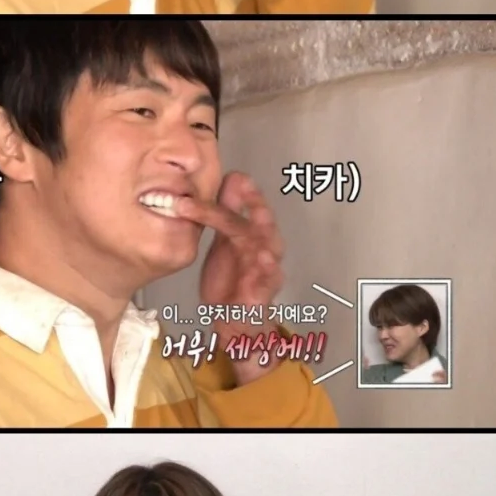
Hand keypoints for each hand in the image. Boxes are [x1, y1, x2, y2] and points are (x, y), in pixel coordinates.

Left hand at [183, 171, 283, 316]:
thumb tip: (229, 177)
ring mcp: (266, 272)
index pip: (248, 210)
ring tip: (259, 218)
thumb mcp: (225, 241)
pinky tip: (264, 260)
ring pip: (270, 251)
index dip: (244, 194)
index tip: (238, 176)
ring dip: (264, 234)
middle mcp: (264, 249)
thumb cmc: (232, 278)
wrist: (234, 319)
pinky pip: (267, 282)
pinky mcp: (262, 295)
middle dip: (258, 207)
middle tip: (248, 190)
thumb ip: (225, 212)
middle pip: (264, 225)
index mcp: (253, 234)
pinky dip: (267, 272)